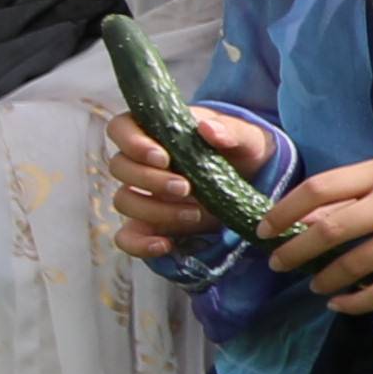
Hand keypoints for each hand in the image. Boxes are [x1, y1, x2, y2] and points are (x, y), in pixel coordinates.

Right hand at [110, 101, 280, 261]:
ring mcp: (143, 194)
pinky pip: (127, 237)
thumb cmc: (243, 152)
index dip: (131, 142)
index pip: (121, 128)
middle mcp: (142, 162)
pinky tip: (166, 245)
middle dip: (150, 180)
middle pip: (119, 167)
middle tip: (186, 188)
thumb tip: (206, 128)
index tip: (163, 157)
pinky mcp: (149, 224)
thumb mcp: (248, 138)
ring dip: (154, 210)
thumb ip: (231, 131)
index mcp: (157, 132)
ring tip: (194, 213)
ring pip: (123, 200)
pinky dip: (139, 244)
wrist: (253, 183)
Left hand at [257, 153, 372, 319]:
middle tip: (276, 263)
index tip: (263, 230)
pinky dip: (356, 302)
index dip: (284, 212)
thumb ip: (338, 196)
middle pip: (332, 230)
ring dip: (324, 278)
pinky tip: (336, 303)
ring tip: (312, 283)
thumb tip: (291, 223)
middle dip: (295, 251)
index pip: (318, 190)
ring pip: (356, 264)